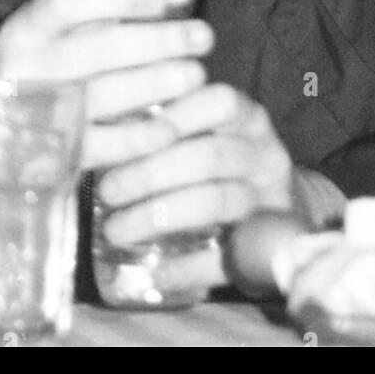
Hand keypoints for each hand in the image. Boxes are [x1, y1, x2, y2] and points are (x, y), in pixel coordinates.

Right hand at [0, 0, 213, 169]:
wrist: (7, 140)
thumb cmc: (58, 69)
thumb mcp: (73, 31)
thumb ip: (118, 2)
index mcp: (25, 29)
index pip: (69, 1)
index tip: (161, 3)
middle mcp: (23, 69)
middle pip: (98, 48)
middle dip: (160, 41)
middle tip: (203, 37)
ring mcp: (36, 114)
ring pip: (104, 94)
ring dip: (158, 83)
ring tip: (195, 74)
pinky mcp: (54, 155)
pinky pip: (105, 145)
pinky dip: (143, 136)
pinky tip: (172, 126)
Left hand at [94, 84, 296, 290]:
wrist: (277, 211)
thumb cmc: (220, 161)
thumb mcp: (206, 132)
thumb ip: (165, 125)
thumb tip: (98, 127)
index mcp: (248, 118)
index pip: (221, 102)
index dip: (178, 113)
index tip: (133, 131)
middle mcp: (266, 154)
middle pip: (210, 156)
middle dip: (151, 173)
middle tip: (108, 190)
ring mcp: (271, 201)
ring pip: (216, 202)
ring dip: (159, 216)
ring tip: (116, 229)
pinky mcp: (265, 249)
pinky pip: (225, 259)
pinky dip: (186, 267)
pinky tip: (153, 271)